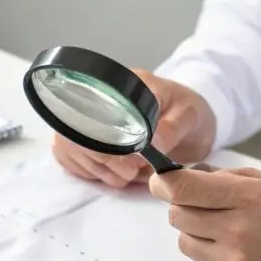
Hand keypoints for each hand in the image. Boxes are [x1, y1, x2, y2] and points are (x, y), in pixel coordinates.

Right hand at [52, 69, 216, 187]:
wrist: (188, 121)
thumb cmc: (189, 113)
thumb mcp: (190, 116)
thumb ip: (173, 127)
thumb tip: (153, 141)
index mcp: (124, 85)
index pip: (96, 109)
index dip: (108, 141)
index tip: (133, 162)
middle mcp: (99, 97)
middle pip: (79, 133)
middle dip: (105, 161)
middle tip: (132, 172)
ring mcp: (88, 117)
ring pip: (73, 148)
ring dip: (100, 170)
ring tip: (128, 174)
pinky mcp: (84, 138)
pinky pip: (71, 158)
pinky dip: (91, 172)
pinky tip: (112, 173)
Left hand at [149, 166, 260, 260]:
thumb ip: (235, 178)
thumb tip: (198, 173)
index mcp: (249, 197)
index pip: (182, 187)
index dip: (164, 182)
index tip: (163, 182)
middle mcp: (236, 229)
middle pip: (178, 216)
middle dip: (187, 209)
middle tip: (211, 212)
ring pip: (186, 244)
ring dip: (199, 238)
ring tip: (232, 238)